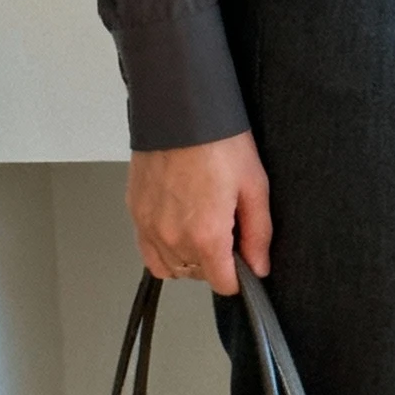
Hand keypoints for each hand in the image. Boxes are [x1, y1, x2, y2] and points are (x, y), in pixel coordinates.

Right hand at [127, 133, 271, 295]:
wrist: (180, 110)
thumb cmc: (218, 141)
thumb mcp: (254, 186)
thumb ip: (258, 234)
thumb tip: (259, 267)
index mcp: (206, 236)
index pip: (223, 284)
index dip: (239, 275)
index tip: (243, 257)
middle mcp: (173, 238)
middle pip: (198, 276)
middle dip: (215, 261)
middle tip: (225, 228)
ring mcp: (149, 227)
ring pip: (172, 267)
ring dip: (189, 258)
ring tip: (201, 226)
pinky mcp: (136, 213)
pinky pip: (148, 251)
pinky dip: (164, 248)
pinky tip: (178, 227)